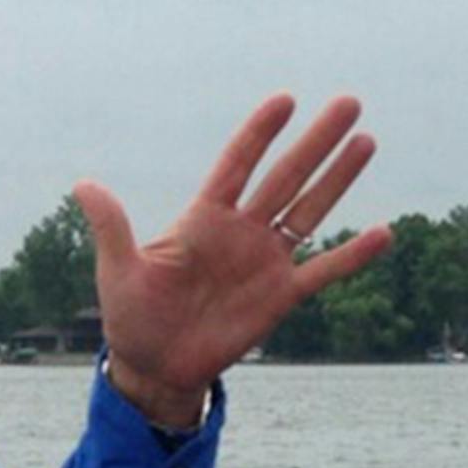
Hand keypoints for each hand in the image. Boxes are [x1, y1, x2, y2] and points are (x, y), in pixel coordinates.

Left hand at [76, 95, 391, 427]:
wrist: (153, 366)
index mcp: (201, 220)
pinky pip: (323, 271)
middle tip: (348, 103)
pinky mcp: (279, 297)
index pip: (236, 165)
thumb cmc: (131, 316)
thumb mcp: (118, 270)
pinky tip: (384, 233)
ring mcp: (263, 262)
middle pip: (284, 177)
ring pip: (308, 212)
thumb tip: (83, 184)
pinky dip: (351, 256)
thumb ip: (112, 227)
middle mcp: (239, 233)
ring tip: (366, 141)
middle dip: (314, 143)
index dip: (259, 134)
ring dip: (337, 180)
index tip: (285, 100)